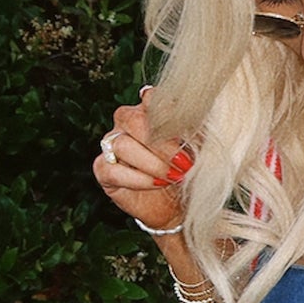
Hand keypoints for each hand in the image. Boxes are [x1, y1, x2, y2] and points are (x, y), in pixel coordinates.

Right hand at [92, 89, 188, 230]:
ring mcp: (112, 144)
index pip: (151, 97)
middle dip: (162, 144)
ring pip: (122, 144)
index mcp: (151, 109)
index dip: (167, 113)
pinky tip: (157, 184)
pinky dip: (138, 179)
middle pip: (133, 119)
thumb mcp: (200, 148)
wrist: (180, 205)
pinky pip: (112, 169)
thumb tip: (200, 117)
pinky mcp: (103, 169)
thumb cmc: (190, 171)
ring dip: (153, 163)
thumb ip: (198, 130)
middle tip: (185, 163)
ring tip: (174, 176)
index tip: (187, 133)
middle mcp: (128, 122)